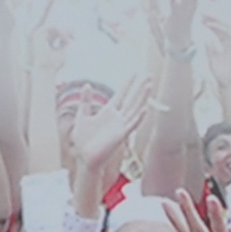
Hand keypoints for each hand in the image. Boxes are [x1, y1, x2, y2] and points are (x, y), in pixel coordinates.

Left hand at [65, 74, 148, 204]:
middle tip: (148, 75)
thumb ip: (85, 101)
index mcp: (108, 112)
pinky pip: (132, 124)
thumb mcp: (82, 115)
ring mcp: (120, 126)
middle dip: (140, 87)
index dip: (128, 84)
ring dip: (142, 98)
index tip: (135, 74)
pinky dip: (138, 116)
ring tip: (149, 86)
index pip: (121, 94)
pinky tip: (145, 108)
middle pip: (132, 99)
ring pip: (135, 109)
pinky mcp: (121, 135)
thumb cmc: (83, 139)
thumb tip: (87, 84)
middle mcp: (117, 117)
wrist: (84, 157)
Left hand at [199, 9, 230, 91]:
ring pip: (226, 26)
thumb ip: (210, 50)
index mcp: (225, 43)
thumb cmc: (223, 75)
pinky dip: (219, 27)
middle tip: (201, 12)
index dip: (209, 23)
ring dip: (215, 19)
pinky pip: (228, 32)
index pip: (217, 29)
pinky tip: (210, 24)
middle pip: (222, 25)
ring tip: (204, 15)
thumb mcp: (212, 60)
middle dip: (212, 18)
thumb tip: (206, 40)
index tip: (200, 18)